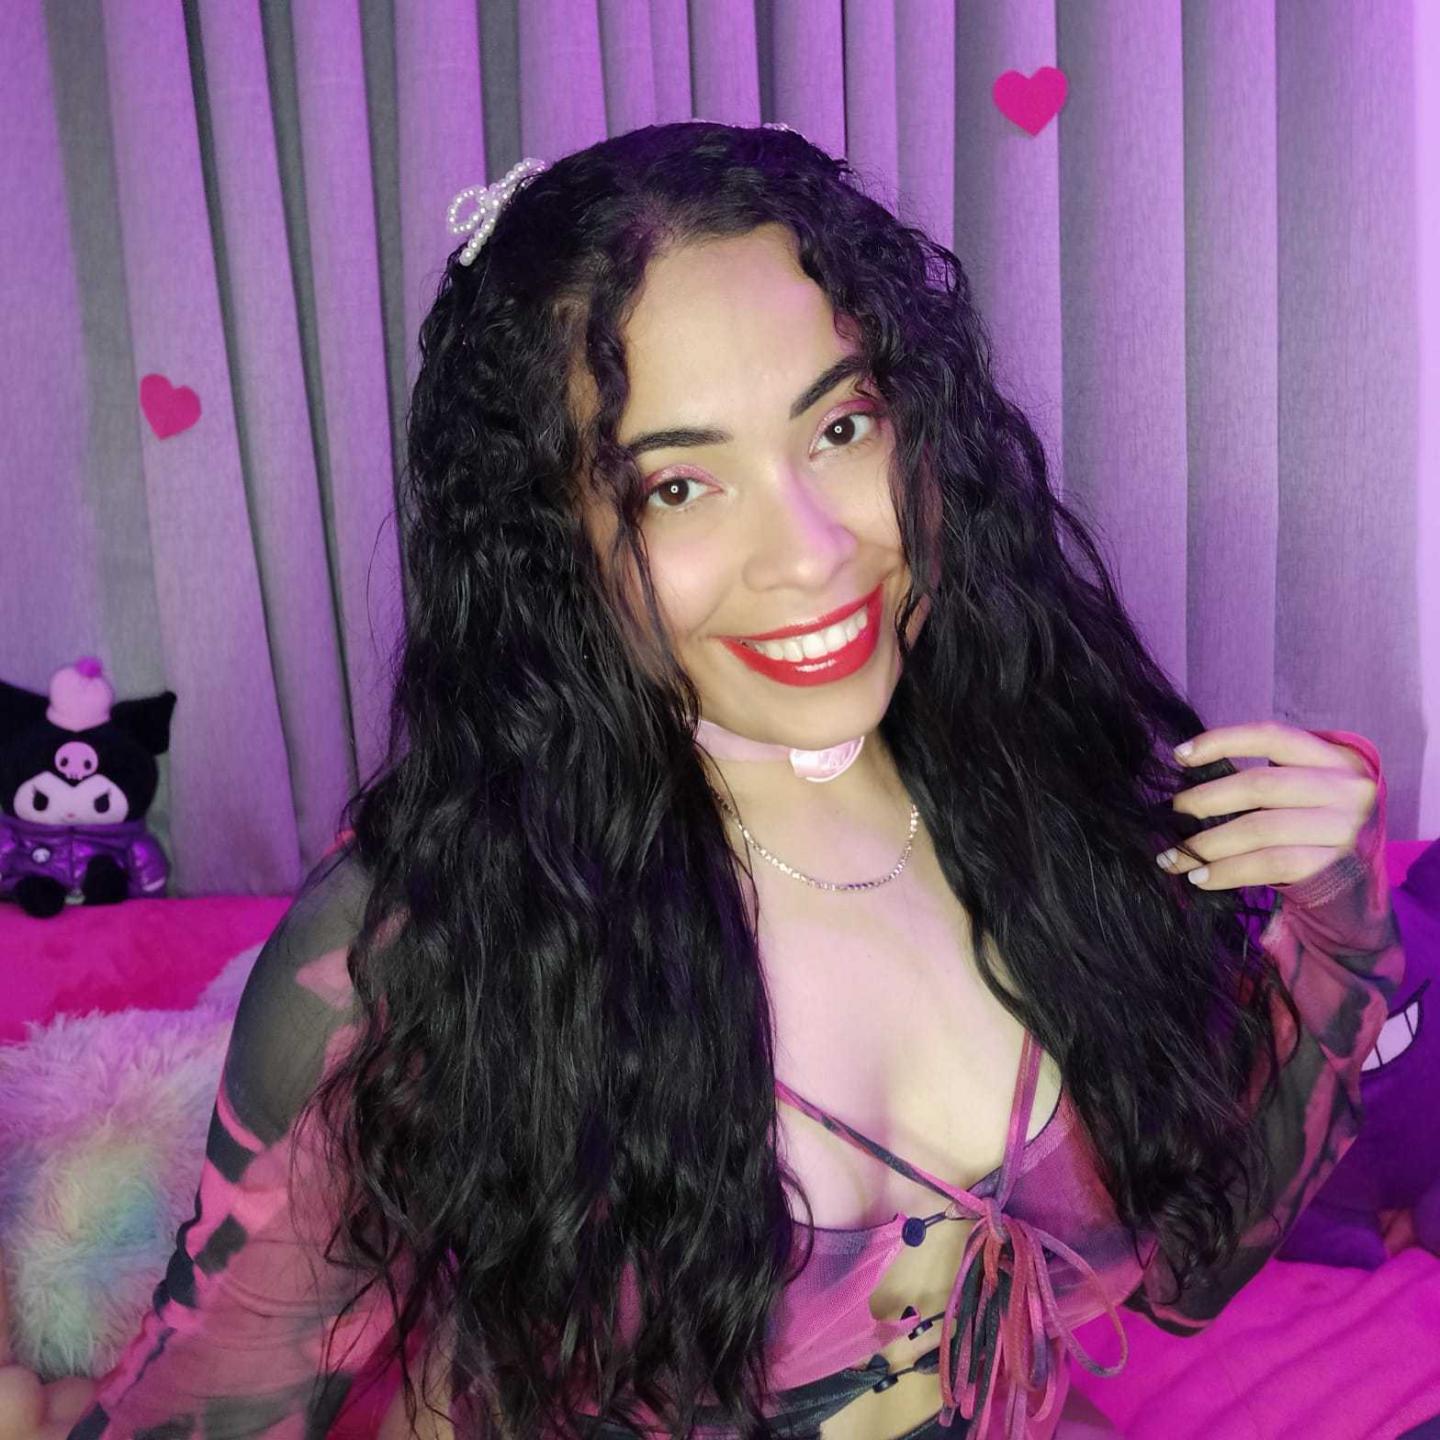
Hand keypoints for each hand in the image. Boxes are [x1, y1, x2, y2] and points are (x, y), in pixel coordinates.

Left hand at [1156, 721, 1376, 890]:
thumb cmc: (1318, 834)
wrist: (1360, 895)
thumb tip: (1191, 779)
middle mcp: (1348, 789)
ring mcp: (1345, 829)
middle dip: (1205, 799)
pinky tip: (1200, 877)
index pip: (1273, 736)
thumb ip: (1267, 779)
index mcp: (1338, 759)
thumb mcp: (1308, 794)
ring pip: (1259, 828)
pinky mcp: (1334, 867)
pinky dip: (1226, 871)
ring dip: (1206, 844)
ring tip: (1173, 857)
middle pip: (1260, 784)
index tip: (1179, 755)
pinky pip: (1268, 864)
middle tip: (1172, 813)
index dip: (1222, 740)